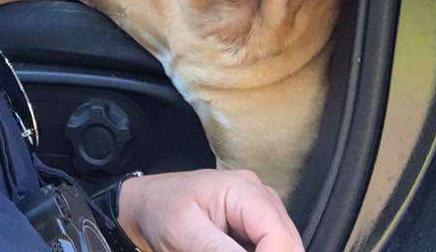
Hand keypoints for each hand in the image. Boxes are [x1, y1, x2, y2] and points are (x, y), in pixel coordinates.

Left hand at [117, 169, 303, 251]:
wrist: (147, 205)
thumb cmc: (161, 212)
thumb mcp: (186, 235)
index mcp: (244, 190)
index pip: (280, 237)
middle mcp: (261, 196)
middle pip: (288, 244)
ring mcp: (261, 210)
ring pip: (282, 246)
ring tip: (216, 250)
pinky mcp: (256, 226)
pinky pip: (268, 246)